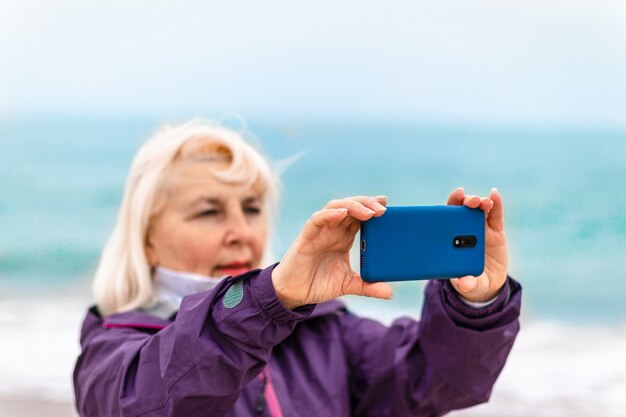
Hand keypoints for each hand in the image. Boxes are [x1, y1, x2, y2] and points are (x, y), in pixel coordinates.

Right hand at [272, 196, 392, 309]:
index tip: (388, 207)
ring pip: (337, 207)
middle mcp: (333, 230)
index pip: (360, 216)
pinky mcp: (307, 236)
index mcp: (344, 237)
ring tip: (369, 212)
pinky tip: (342, 214)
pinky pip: (318, 219)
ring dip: (353, 206)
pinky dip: (330, 214)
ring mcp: (320, 231)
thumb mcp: (348, 284)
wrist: (293, 293)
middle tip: (383, 207)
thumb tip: (390, 293)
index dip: (372, 208)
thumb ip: (367, 286)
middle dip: (367, 203)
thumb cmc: (318, 283)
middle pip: (351, 207)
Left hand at [446, 187, 508, 301]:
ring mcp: (480, 228)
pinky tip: (494, 194)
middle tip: (468, 201)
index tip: (450, 200)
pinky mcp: (495, 231)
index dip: (448, 207)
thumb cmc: (470, 281)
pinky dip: (495, 203)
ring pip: (478, 209)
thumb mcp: (468, 285)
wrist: (487, 284)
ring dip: (479, 201)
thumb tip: (465, 284)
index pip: (446, 218)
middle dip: (464, 202)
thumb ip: (466, 283)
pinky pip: (495, 214)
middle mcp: (463, 230)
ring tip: (482, 202)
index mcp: (450, 240)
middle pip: (461, 210)